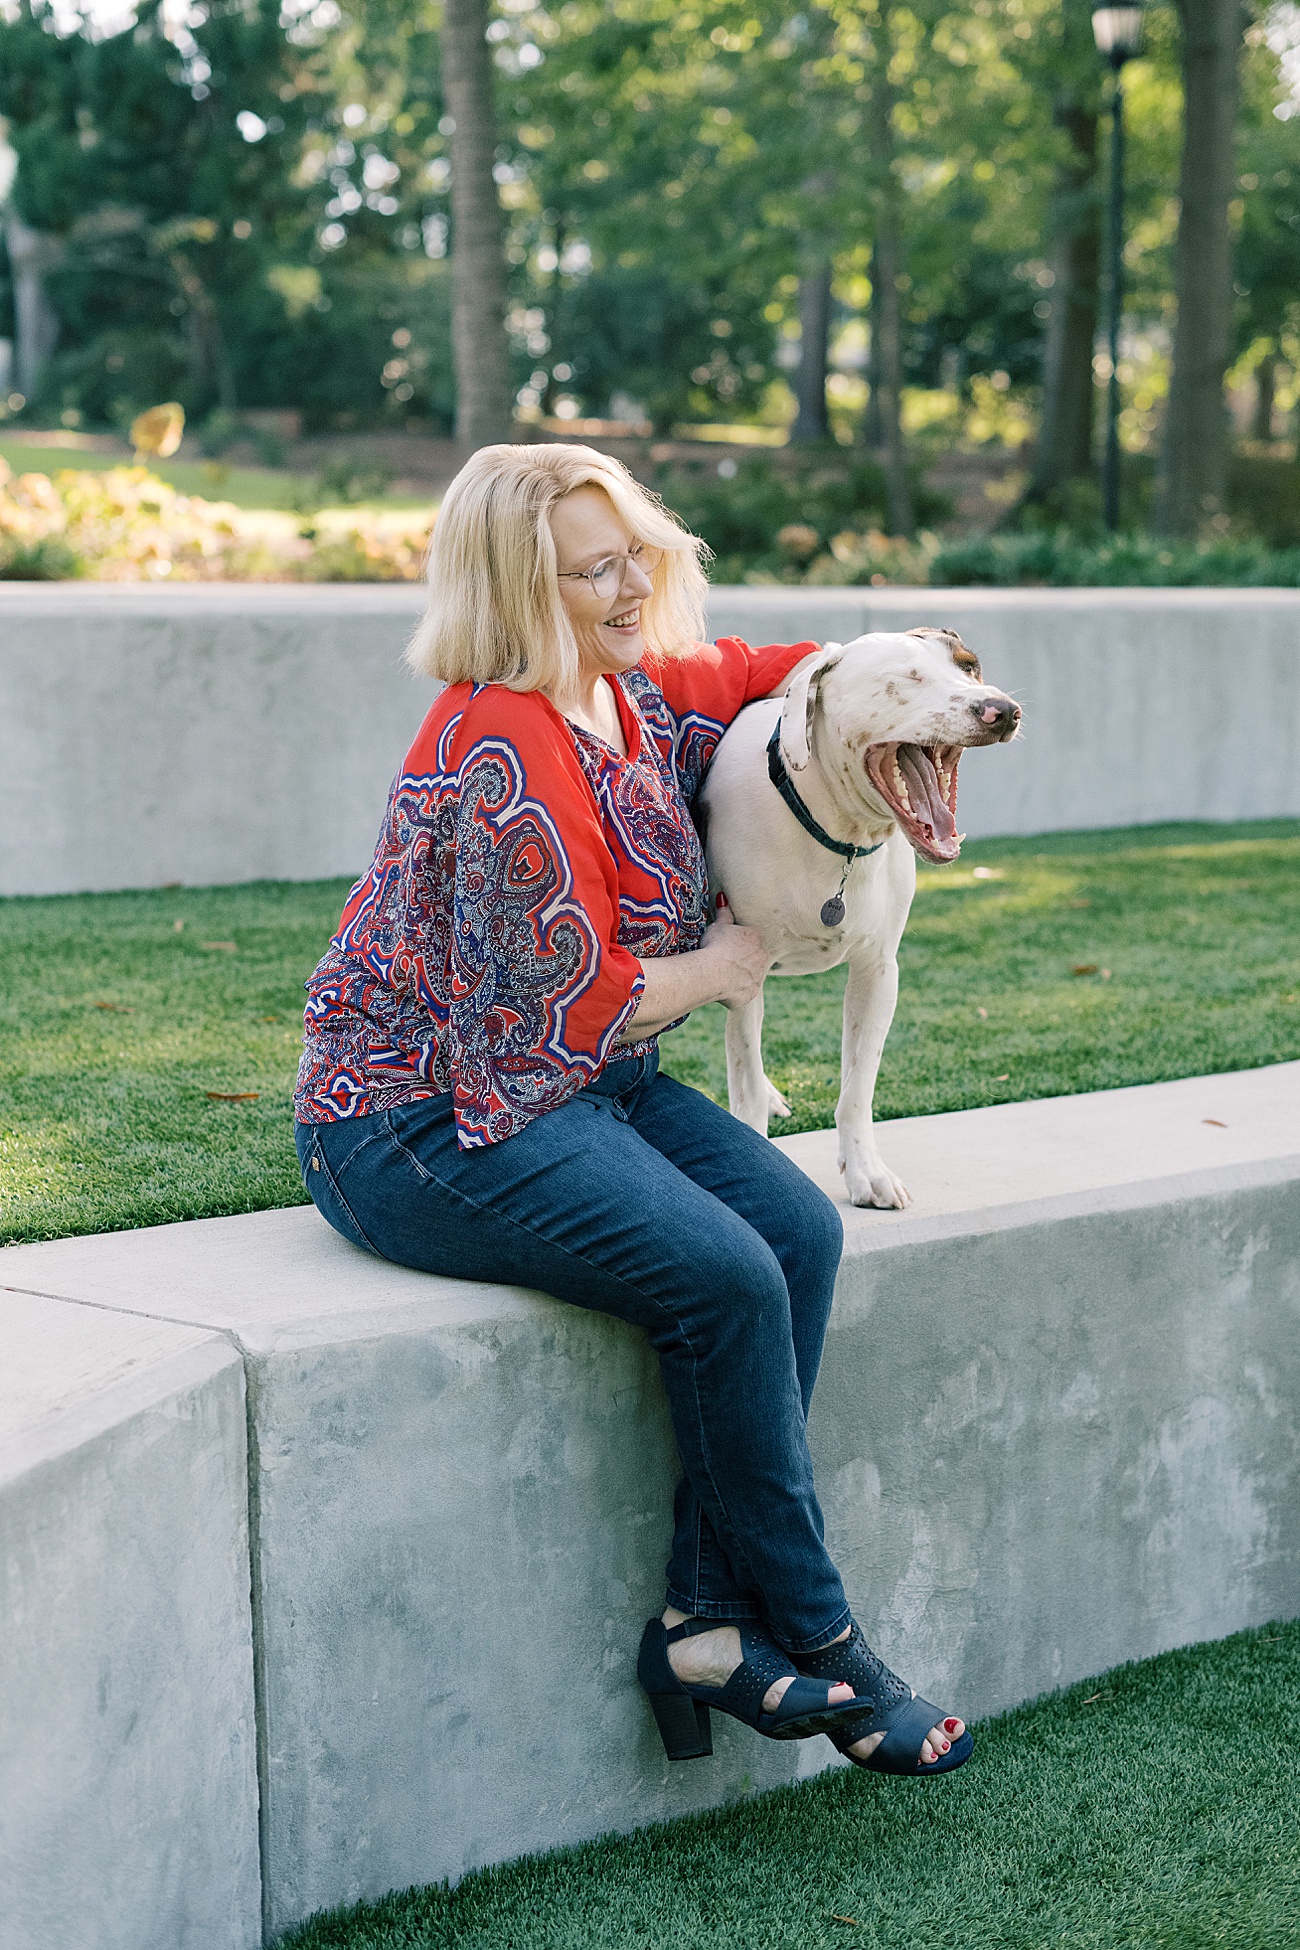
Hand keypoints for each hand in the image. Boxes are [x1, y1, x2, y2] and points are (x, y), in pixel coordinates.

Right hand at [698, 893, 767, 1009]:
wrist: (712, 973)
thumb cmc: (714, 946)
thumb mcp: (718, 926)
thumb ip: (724, 912)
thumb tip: (722, 896)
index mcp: (755, 938)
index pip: (751, 940)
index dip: (738, 944)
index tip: (727, 947)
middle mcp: (762, 957)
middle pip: (754, 958)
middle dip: (743, 960)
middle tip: (725, 962)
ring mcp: (758, 977)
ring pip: (751, 976)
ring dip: (740, 976)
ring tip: (722, 976)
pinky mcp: (751, 994)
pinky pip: (744, 993)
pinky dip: (735, 992)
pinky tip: (722, 989)